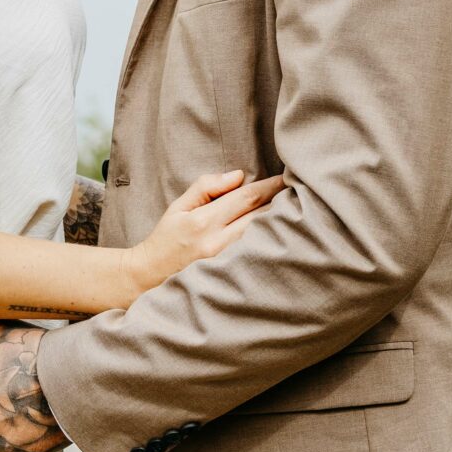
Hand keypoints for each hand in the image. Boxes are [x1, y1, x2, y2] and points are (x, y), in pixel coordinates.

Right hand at [128, 169, 283, 296]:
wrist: (150, 275)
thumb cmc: (166, 237)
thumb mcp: (179, 206)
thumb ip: (206, 187)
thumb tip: (238, 176)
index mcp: (203, 220)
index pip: (245, 198)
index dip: (269, 186)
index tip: (286, 178)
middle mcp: (216, 241)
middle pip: (260, 216)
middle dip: (281, 202)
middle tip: (301, 190)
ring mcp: (224, 261)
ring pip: (261, 235)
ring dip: (280, 221)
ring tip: (296, 209)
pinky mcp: (229, 273)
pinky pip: (255, 252)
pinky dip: (270, 239)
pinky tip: (282, 232)